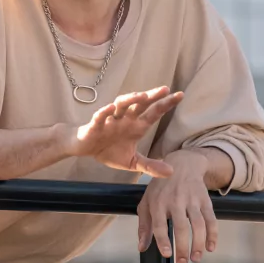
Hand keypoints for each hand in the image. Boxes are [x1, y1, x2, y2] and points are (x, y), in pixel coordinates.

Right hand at [68, 87, 182, 177]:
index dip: (165, 104)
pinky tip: (110, 108)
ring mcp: (110, 120)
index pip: (154, 113)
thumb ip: (150, 165)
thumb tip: (171, 172)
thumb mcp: (132, 162)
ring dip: (130, 99)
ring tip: (141, 96)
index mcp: (136, 126)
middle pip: (140, 104)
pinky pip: (100, 116)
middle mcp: (125, 119)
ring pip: (121, 105)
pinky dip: (105, 112)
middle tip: (165, 90)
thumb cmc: (109, 150)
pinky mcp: (95, 125)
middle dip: (152, 96)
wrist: (84, 148)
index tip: (180, 95)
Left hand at [137, 149, 221, 262]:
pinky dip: (213, 234)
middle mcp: (175, 200)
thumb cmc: (160, 188)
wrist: (182, 165)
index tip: (167, 254)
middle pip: (181, 226)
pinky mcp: (205, 200)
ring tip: (196, 258)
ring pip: (198, 224)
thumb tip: (141, 247)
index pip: (159, 224)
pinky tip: (211, 247)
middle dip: (182, 247)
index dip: (162, 240)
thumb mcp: (147, 202)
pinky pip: (211, 219)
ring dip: (199, 243)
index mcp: (157, 202)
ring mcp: (191, 200)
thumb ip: (144, 226)